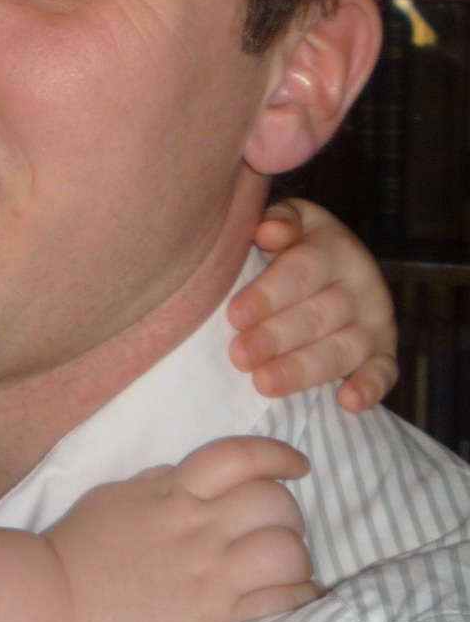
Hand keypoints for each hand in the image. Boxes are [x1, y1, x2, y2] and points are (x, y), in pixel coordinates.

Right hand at [44, 435, 317, 621]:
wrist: (56, 604)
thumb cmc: (77, 546)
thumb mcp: (117, 495)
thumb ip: (161, 484)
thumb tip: (192, 481)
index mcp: (174, 492)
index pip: (240, 457)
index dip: (277, 455)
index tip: (296, 465)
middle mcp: (199, 527)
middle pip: (274, 503)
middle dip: (288, 510)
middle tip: (279, 524)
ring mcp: (210, 573)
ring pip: (286, 552)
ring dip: (295, 554)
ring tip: (284, 563)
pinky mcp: (214, 616)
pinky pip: (279, 601)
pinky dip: (298, 595)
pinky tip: (297, 593)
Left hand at [229, 199, 396, 412]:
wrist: (335, 265)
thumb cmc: (293, 245)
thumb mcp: (288, 221)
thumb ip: (278, 220)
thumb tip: (268, 231)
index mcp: (335, 248)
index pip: (301, 272)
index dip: (268, 294)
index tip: (234, 316)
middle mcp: (362, 284)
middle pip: (318, 315)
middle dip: (276, 337)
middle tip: (240, 356)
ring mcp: (377, 321)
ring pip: (343, 349)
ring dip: (304, 369)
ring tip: (265, 383)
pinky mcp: (386, 353)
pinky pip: (384, 373)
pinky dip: (370, 388)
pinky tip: (347, 401)